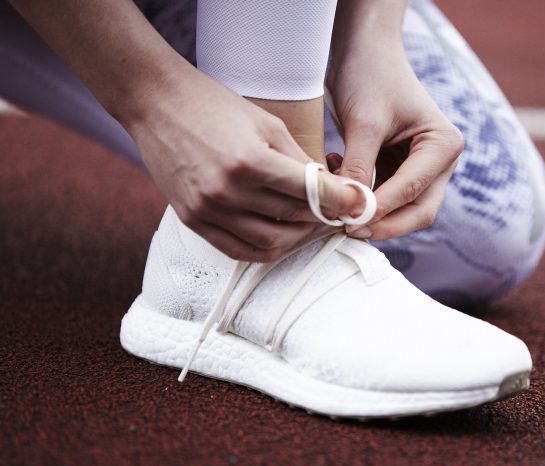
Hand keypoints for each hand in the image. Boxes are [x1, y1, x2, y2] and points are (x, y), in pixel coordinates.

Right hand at [125, 70, 362, 261]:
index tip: (357, 202)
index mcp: (249, 161)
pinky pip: (239, 251)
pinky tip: (280, 235)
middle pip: (293, 218)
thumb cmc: (214, 106)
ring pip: (270, 243)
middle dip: (322, 216)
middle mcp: (227, 192)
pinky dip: (266, 249)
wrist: (155, 105)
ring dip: (297, 236)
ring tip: (308, 221)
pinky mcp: (192, 221)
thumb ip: (299, 159)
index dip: (341, 200)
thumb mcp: (266, 123)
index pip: (310, 193)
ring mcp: (208, 210)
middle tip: (335, 209)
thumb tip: (331, 188)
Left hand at [327, 11, 463, 239]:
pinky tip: (337, 179)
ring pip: (401, 210)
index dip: (382, 211)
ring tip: (336, 201)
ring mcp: (423, 168)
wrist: (364, 50)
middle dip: (383, 223)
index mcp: (443, 146)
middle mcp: (440, 162)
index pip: (413, 191)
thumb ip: (359, 168)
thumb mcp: (364, 123)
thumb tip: (352, 210)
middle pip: (418, 211)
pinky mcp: (401, 170)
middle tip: (347, 230)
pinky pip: (385, 197)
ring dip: (370, 213)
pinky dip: (363, 197)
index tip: (348, 222)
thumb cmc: (369, 75)